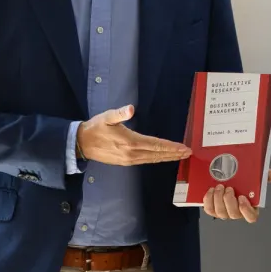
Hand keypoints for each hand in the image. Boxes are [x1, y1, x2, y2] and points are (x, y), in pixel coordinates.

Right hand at [77, 104, 191, 166]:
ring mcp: (129, 160)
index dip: (171, 147)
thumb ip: (120, 113)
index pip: (156, 145)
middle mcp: (132, 153)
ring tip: (180, 156)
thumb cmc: (95, 128)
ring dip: (167, 157)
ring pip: (153, 159)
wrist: (82, 144)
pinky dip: (157, 159)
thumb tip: (130, 108)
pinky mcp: (126, 162)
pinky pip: (146, 161)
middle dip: (174, 154)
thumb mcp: (106, 117)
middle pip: (158, 154)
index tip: (183, 148)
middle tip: (188, 153)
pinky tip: (163, 157)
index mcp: (130, 142)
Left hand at [203, 169, 270, 223]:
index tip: (243, 198)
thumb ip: (267, 176)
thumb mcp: (255, 175)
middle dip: (229, 202)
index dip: (246, 211)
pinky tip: (210, 191)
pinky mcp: (212, 208)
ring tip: (218, 187)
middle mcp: (236, 211)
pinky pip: (209, 210)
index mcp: (249, 206)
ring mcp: (224, 211)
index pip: (251, 217)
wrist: (221, 174)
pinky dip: (209, 201)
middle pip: (234, 215)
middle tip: (228, 188)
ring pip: (221, 213)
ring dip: (218, 200)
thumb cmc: (241, 178)